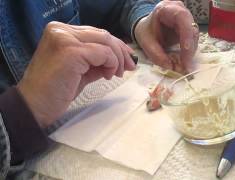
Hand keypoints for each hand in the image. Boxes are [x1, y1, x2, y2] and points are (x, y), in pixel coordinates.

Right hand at [17, 21, 135, 127]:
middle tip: (130, 66)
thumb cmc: (54, 91)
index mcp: (60, 31)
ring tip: (117, 74)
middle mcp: (61, 30)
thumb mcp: (79, 71)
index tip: (127, 58)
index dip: (115, 45)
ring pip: (106, 42)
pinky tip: (108, 76)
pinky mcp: (71, 51)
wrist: (34, 106)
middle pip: (103, 35)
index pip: (96, 34)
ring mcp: (65, 39)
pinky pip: (103, 54)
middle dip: (121, 51)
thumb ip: (96, 61)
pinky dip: (112, 64)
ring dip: (118, 59)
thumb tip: (120, 60)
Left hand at [134, 0, 198, 72]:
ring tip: (185, 65)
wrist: (146, 28)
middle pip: (191, 28)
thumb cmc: (146, 31)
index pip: (182, 18)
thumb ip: (157, 55)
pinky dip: (189, 52)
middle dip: (189, 48)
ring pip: (194, 36)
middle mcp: (180, 11)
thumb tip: (171, 67)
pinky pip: (192, 40)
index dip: (187, 34)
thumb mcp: (146, 43)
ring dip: (190, 52)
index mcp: (166, 9)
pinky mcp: (189, 29)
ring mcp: (186, 20)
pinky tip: (185, 61)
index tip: (186, 51)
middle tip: (186, 65)